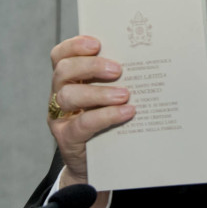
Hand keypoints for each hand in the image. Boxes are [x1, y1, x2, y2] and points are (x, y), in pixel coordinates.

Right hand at [48, 35, 135, 185]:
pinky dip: (106, 116)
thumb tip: (147, 60)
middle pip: (64, 70)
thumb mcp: (112, 96)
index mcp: (69, 79)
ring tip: (125, 95)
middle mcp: (59, 94)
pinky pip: (82, 124)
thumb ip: (117, 80)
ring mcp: (60, 117)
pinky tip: (126, 113)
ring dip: (99, 92)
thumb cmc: (110, 122)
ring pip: (68, 96)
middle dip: (91, 66)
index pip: (61, 55)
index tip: (98, 44)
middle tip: (118, 69)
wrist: (100, 163)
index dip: (75, 45)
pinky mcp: (67, 138)